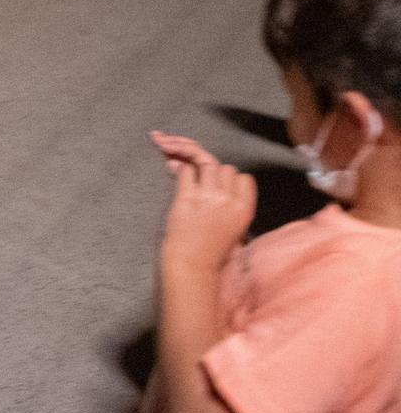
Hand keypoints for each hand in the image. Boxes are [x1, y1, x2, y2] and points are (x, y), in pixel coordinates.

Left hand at [153, 131, 254, 269]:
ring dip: (187, 151)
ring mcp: (209, 199)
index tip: (211, 176)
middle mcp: (229, 202)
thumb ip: (225, 205)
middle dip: (206, 162)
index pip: (243, 178)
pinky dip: (177, 164)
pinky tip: (169, 163)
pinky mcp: (188, 199)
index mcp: (244, 210)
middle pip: (225, 167)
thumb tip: (207, 183)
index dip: (227, 175)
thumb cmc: (209, 254)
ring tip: (168, 144)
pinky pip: (186, 171)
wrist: (193, 267)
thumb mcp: (231, 230)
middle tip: (184, 154)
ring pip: (207, 162)